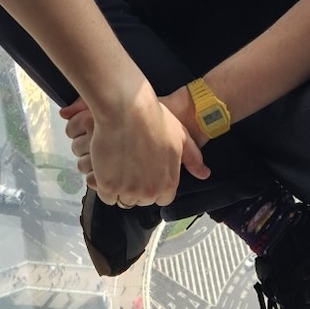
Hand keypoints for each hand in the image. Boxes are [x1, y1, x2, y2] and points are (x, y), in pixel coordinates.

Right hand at [60, 85, 208, 205]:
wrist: (126, 109)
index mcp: (168, 183)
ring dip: (120, 186)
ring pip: (123, 199)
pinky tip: (107, 166)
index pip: (162, 198)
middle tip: (130, 164)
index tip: (146, 171)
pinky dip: (104, 184)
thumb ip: (193, 159)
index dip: (154, 185)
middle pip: (141, 200)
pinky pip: (105, 195)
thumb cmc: (154, 118)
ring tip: (117, 164)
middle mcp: (149, 192)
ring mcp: (128, 190)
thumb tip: (204, 175)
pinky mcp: (107, 185)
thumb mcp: (181, 136)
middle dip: (136, 186)